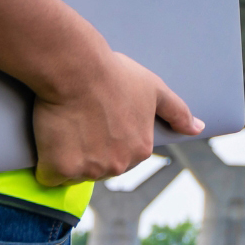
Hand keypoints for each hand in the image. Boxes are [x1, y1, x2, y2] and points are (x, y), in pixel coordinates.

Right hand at [30, 47, 203, 187]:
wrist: (77, 68)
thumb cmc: (114, 74)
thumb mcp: (154, 88)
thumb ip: (177, 112)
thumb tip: (198, 128)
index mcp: (141, 150)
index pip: (118, 156)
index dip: (104, 137)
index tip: (97, 118)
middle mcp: (118, 166)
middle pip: (96, 168)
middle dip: (86, 150)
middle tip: (79, 120)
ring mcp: (89, 170)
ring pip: (72, 172)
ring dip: (65, 156)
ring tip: (66, 125)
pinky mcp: (61, 169)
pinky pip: (48, 175)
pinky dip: (46, 161)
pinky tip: (51, 136)